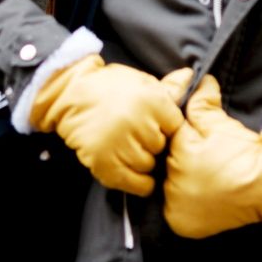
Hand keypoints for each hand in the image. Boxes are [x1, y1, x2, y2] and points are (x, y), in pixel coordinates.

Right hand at [30, 55, 182, 196]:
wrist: (69, 93)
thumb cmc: (110, 87)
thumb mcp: (142, 82)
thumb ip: (168, 88)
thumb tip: (191, 78)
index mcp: (152, 101)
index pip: (176, 127)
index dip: (166, 128)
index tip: (156, 125)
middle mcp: (138, 123)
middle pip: (161, 147)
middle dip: (153, 144)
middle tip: (138, 136)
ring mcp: (120, 144)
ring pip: (147, 165)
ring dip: (142, 161)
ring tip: (129, 148)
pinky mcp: (104, 162)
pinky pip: (134, 183)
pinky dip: (137, 183)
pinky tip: (132, 173)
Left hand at [163, 73, 261, 239]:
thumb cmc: (247, 154)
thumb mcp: (220, 123)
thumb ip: (201, 101)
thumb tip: (195, 79)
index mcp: (177, 157)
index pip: (171, 139)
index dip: (185, 133)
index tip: (200, 137)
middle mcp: (171, 187)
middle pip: (169, 164)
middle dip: (182, 156)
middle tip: (206, 156)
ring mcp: (176, 210)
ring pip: (172, 186)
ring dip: (182, 179)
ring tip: (206, 174)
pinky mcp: (184, 226)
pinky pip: (177, 209)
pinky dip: (186, 202)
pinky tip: (202, 192)